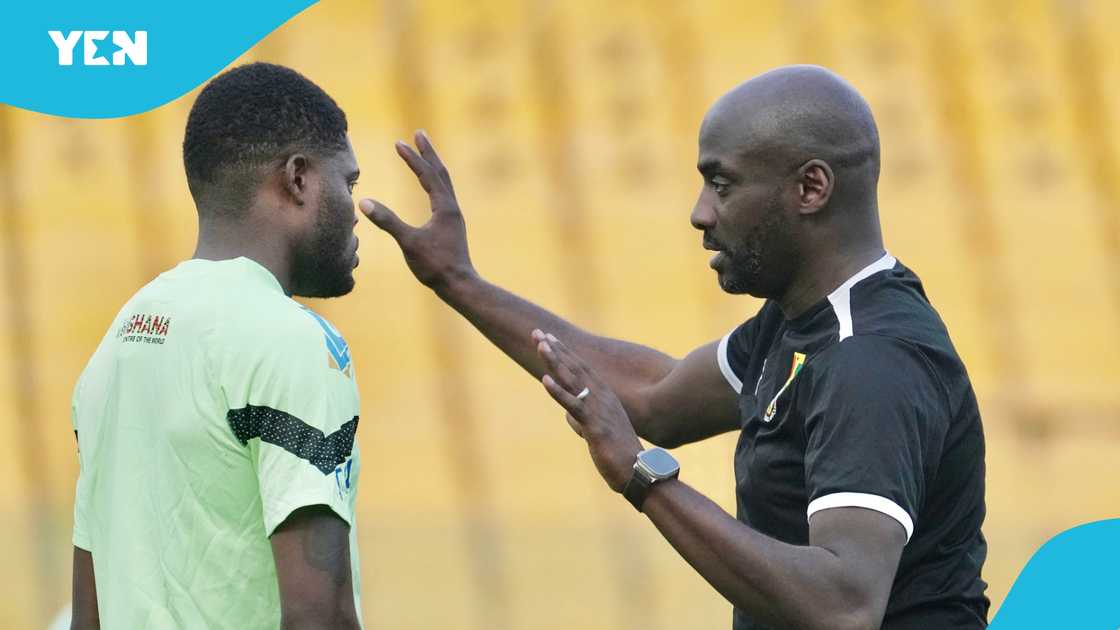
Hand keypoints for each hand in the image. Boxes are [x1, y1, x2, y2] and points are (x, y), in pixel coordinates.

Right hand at [359, 131, 475, 290]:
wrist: (459, 285)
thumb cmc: (435, 266)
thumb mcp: (408, 243)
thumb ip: (387, 221)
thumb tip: (364, 202)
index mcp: (444, 208)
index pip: (427, 175)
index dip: (413, 159)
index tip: (399, 143)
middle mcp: (452, 208)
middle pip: (440, 172)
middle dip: (428, 153)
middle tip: (419, 133)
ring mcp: (453, 217)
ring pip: (444, 184)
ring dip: (433, 166)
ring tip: (425, 153)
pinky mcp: (451, 227)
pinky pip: (443, 196)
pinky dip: (435, 184)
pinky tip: (430, 189)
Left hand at [532, 329, 642, 492]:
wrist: (638, 472)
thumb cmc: (619, 454)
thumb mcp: (597, 433)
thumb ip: (582, 421)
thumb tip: (567, 416)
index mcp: (604, 397)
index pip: (580, 369)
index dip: (564, 352)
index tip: (548, 338)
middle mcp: (602, 397)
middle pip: (574, 367)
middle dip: (555, 349)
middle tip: (538, 331)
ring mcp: (599, 409)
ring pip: (573, 380)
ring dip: (556, 361)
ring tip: (541, 344)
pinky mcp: (595, 425)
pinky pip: (574, 405)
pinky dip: (559, 392)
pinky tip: (545, 380)